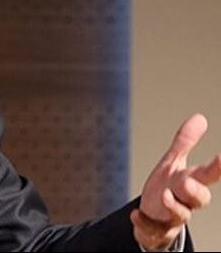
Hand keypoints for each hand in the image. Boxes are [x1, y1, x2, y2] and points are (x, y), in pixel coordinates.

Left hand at [131, 113, 220, 250]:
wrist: (154, 217)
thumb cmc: (168, 187)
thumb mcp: (174, 163)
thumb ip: (184, 142)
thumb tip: (200, 117)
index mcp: (190, 183)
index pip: (207, 176)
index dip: (216, 168)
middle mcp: (185, 201)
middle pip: (198, 198)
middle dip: (194, 190)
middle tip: (186, 181)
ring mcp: (172, 217)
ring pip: (180, 215)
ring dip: (173, 206)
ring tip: (163, 195)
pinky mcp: (156, 229)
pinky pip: (153, 230)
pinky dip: (144, 223)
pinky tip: (135, 215)